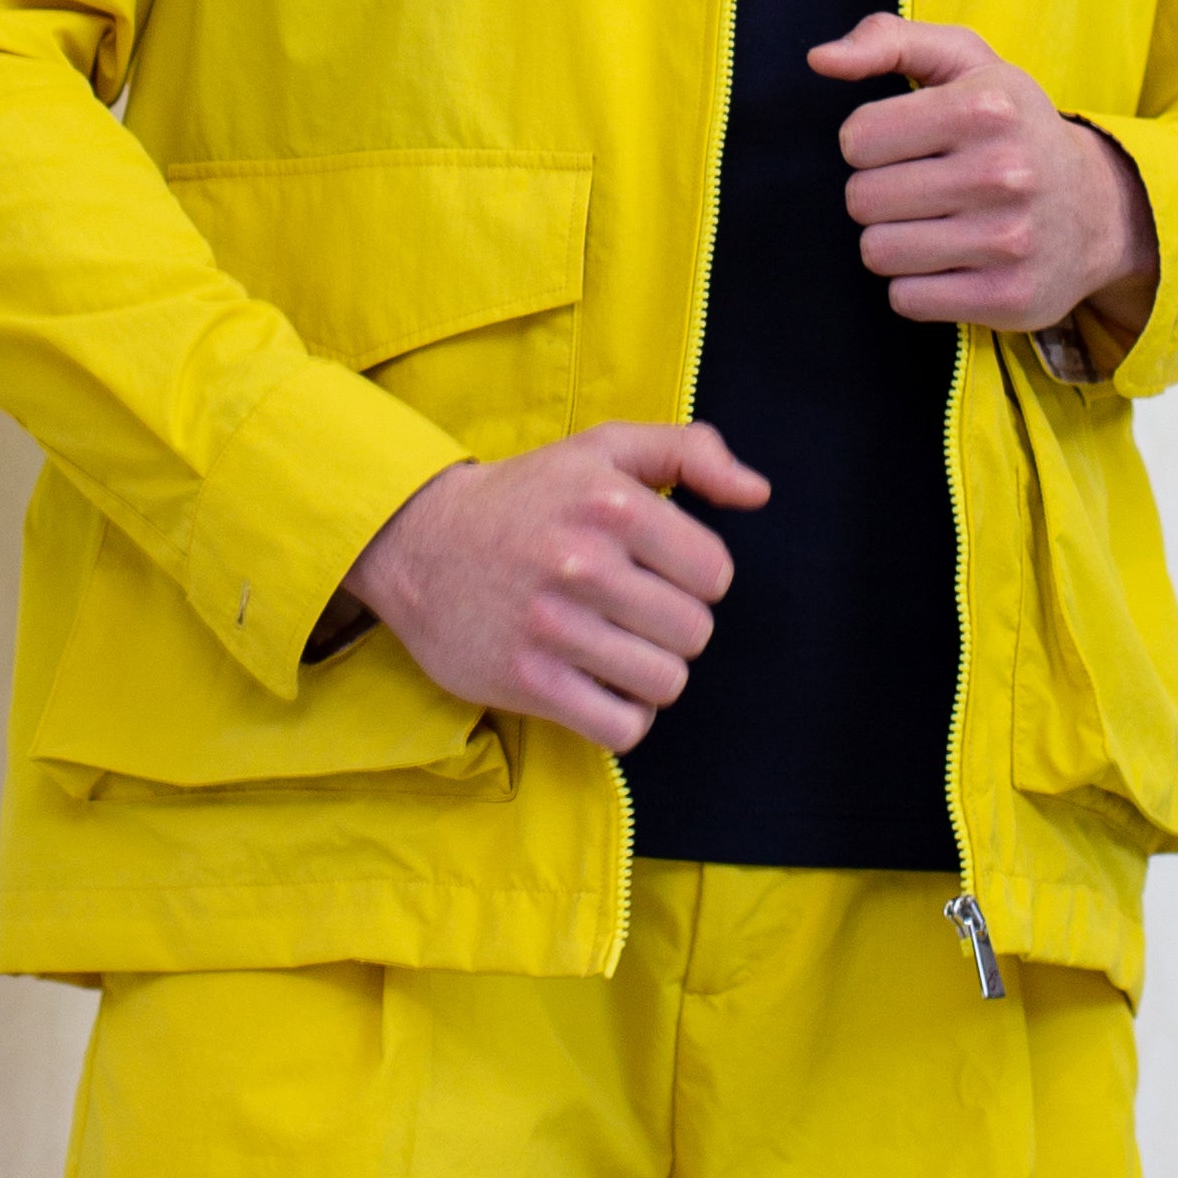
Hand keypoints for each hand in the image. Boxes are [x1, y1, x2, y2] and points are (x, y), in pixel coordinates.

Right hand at [339, 422, 770, 752]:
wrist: (420, 542)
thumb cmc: (527, 496)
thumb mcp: (605, 449)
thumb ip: (690, 453)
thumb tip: (757, 493)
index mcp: (611, 503)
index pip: (715, 574)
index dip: (694, 576)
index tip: (657, 568)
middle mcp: (583, 563)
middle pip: (694, 633)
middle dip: (672, 625)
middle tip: (630, 609)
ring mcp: (554, 627)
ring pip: (665, 684)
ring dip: (650, 674)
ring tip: (616, 647)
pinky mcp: (529, 682)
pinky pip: (623, 728)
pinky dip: (622, 716)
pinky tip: (599, 685)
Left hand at [809, 14, 1157, 340]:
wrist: (1099, 208)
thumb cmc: (1011, 126)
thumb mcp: (964, 63)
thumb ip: (887, 40)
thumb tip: (819, 59)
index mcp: (986, 107)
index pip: (857, 139)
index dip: (870, 142)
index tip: (907, 143)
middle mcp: (1003, 172)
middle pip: (862, 199)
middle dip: (880, 194)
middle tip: (924, 187)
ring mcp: (1010, 241)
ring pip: (878, 252)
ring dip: (894, 241)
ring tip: (936, 224)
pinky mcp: (1009, 298)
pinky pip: (906, 299)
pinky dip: (918, 285)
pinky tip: (953, 261)